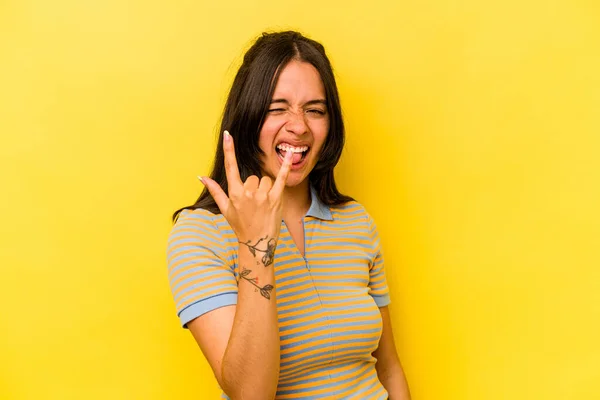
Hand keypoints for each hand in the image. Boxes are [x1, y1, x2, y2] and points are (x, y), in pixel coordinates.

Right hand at [200, 131, 292, 262]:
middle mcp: (248, 193)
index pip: (230, 167)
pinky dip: (286, 166)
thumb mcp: (225, 209)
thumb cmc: (240, 226)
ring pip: (265, 180)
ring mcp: (262, 196)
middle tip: (254, 204)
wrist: (257, 243)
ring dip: (266, 189)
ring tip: (264, 205)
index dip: (229, 150)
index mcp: (235, 194)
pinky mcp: (276, 199)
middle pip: (253, 176)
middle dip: (254, 187)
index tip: (227, 134)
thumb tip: (201, 177)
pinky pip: (282, 178)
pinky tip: (291, 154)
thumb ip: (215, 190)